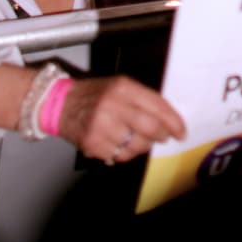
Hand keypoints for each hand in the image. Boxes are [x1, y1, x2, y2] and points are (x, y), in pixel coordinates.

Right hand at [58, 75, 185, 163]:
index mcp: (123, 88)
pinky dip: (125, 153)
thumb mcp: (120, 86)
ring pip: (137, 146)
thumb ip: (143, 99)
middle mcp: (112, 106)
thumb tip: (169, 120)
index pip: (157, 106)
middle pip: (150, 128)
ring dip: (142, 146)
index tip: (181, 131)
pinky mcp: (93, 144)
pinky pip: (120, 155)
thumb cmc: (95, 94)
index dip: (174, 122)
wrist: (61, 104)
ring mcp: (101, 126)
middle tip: (163, 137)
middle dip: (161, 136)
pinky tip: (119, 143)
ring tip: (134, 138)